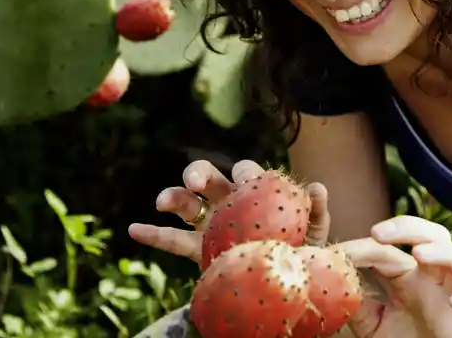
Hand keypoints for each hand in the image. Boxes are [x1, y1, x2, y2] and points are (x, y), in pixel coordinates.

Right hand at [128, 159, 330, 264]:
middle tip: (195, 182)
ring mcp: (211, 224)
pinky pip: (173, 240)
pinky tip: (135, 230)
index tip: (244, 184)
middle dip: (198, 174)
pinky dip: (153, 234)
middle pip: (208, 178)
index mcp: (255, 191)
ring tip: (162, 201)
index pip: (245, 172)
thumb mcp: (315, 230)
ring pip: (187, 204)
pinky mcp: (199, 250)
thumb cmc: (306, 248)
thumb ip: (315, 209)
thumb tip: (317, 188)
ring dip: (173, 197)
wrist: (293, 280)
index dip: (243, 174)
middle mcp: (229, 202)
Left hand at [338, 216, 451, 337]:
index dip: (368, 245)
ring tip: (420, 255)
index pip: (392, 249)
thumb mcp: (371, 326)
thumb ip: (357, 301)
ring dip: (445, 253)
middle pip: (436, 235)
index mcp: (411, 275)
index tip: (341, 252)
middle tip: (379, 232)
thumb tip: (334, 275)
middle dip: (409, 227)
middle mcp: (438, 280)